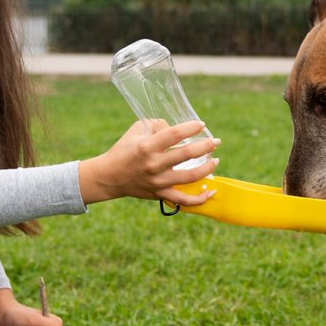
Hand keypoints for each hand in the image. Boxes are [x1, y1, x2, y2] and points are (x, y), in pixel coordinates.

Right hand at [78, 118, 220, 205]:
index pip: (175, 134)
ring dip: (208, 168)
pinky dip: (200, 198)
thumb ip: (158, 124)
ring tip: (215, 160)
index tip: (201, 125)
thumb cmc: (125, 149)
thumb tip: (180, 128)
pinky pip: (184, 200)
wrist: (109, 177)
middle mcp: (154, 164)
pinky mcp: (160, 194)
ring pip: (190, 177)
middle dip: (206, 146)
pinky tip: (211, 191)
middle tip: (216, 141)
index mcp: (147, 146)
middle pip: (187, 154)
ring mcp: (158, 181)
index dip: (191, 128)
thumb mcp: (137, 130)